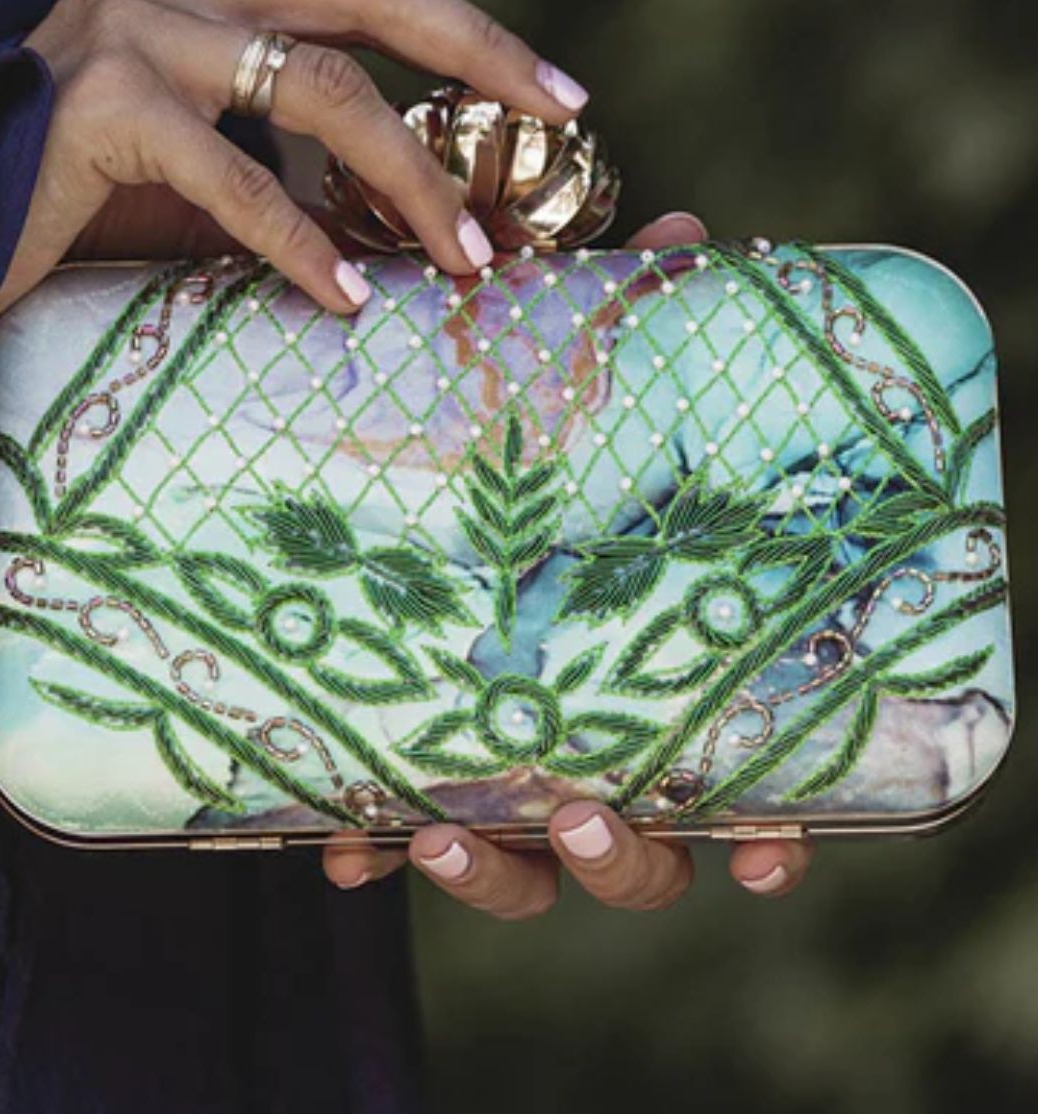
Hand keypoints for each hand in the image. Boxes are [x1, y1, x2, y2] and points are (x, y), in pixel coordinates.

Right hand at [0, 0, 589, 312]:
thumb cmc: (85, 201)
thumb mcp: (211, 159)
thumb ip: (300, 156)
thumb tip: (426, 215)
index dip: (467, 31)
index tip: (554, 91)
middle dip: (477, 53)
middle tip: (556, 115)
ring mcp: (133, 25)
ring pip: (320, 86)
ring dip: (409, 180)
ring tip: (462, 259)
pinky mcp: (101, 106)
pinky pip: (236, 176)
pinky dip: (301, 244)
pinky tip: (346, 299)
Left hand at [323, 210, 813, 915]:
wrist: (408, 506)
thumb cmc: (533, 479)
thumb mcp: (576, 417)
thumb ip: (627, 342)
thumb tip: (687, 234)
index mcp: (663, 688)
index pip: (745, 786)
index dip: (770, 835)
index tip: (768, 850)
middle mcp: (601, 755)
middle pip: (643, 859)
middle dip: (621, 856)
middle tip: (580, 807)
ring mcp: (508, 785)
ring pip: (530, 879)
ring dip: (495, 875)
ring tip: (439, 836)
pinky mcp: (420, 782)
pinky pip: (406, 849)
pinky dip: (376, 852)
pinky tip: (344, 847)